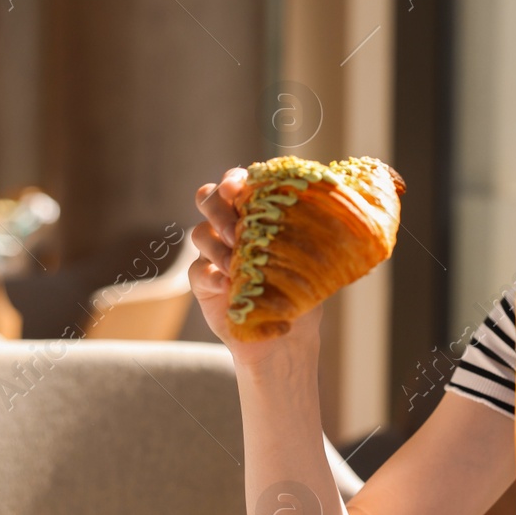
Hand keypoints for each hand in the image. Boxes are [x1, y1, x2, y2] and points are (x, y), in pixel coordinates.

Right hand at [190, 168, 321, 359]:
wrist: (288, 334)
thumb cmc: (301, 290)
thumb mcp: (309, 260)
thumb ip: (304, 235)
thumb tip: (318, 214)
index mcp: (256, 213)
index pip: (237, 183)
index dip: (233, 180)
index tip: (237, 189)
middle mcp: (231, 227)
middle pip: (209, 199)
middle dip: (218, 208)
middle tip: (235, 231)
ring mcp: (214, 253)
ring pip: (200, 233)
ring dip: (216, 246)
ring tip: (235, 265)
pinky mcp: (203, 281)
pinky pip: (197, 270)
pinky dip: (211, 276)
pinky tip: (228, 286)